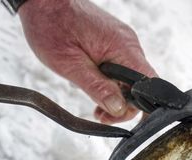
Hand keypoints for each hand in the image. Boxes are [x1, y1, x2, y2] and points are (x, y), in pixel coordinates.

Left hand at [19, 0, 155, 123]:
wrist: (44, 1)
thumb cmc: (52, 27)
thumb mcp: (70, 65)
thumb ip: (97, 88)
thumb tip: (118, 108)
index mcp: (122, 48)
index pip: (148, 83)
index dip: (138, 106)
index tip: (117, 117)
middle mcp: (128, 44)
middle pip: (140, 85)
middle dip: (122, 105)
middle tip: (100, 115)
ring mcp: (122, 43)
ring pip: (129, 80)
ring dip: (114, 96)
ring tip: (95, 106)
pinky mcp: (114, 43)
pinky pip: (120, 69)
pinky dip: (110, 83)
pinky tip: (95, 88)